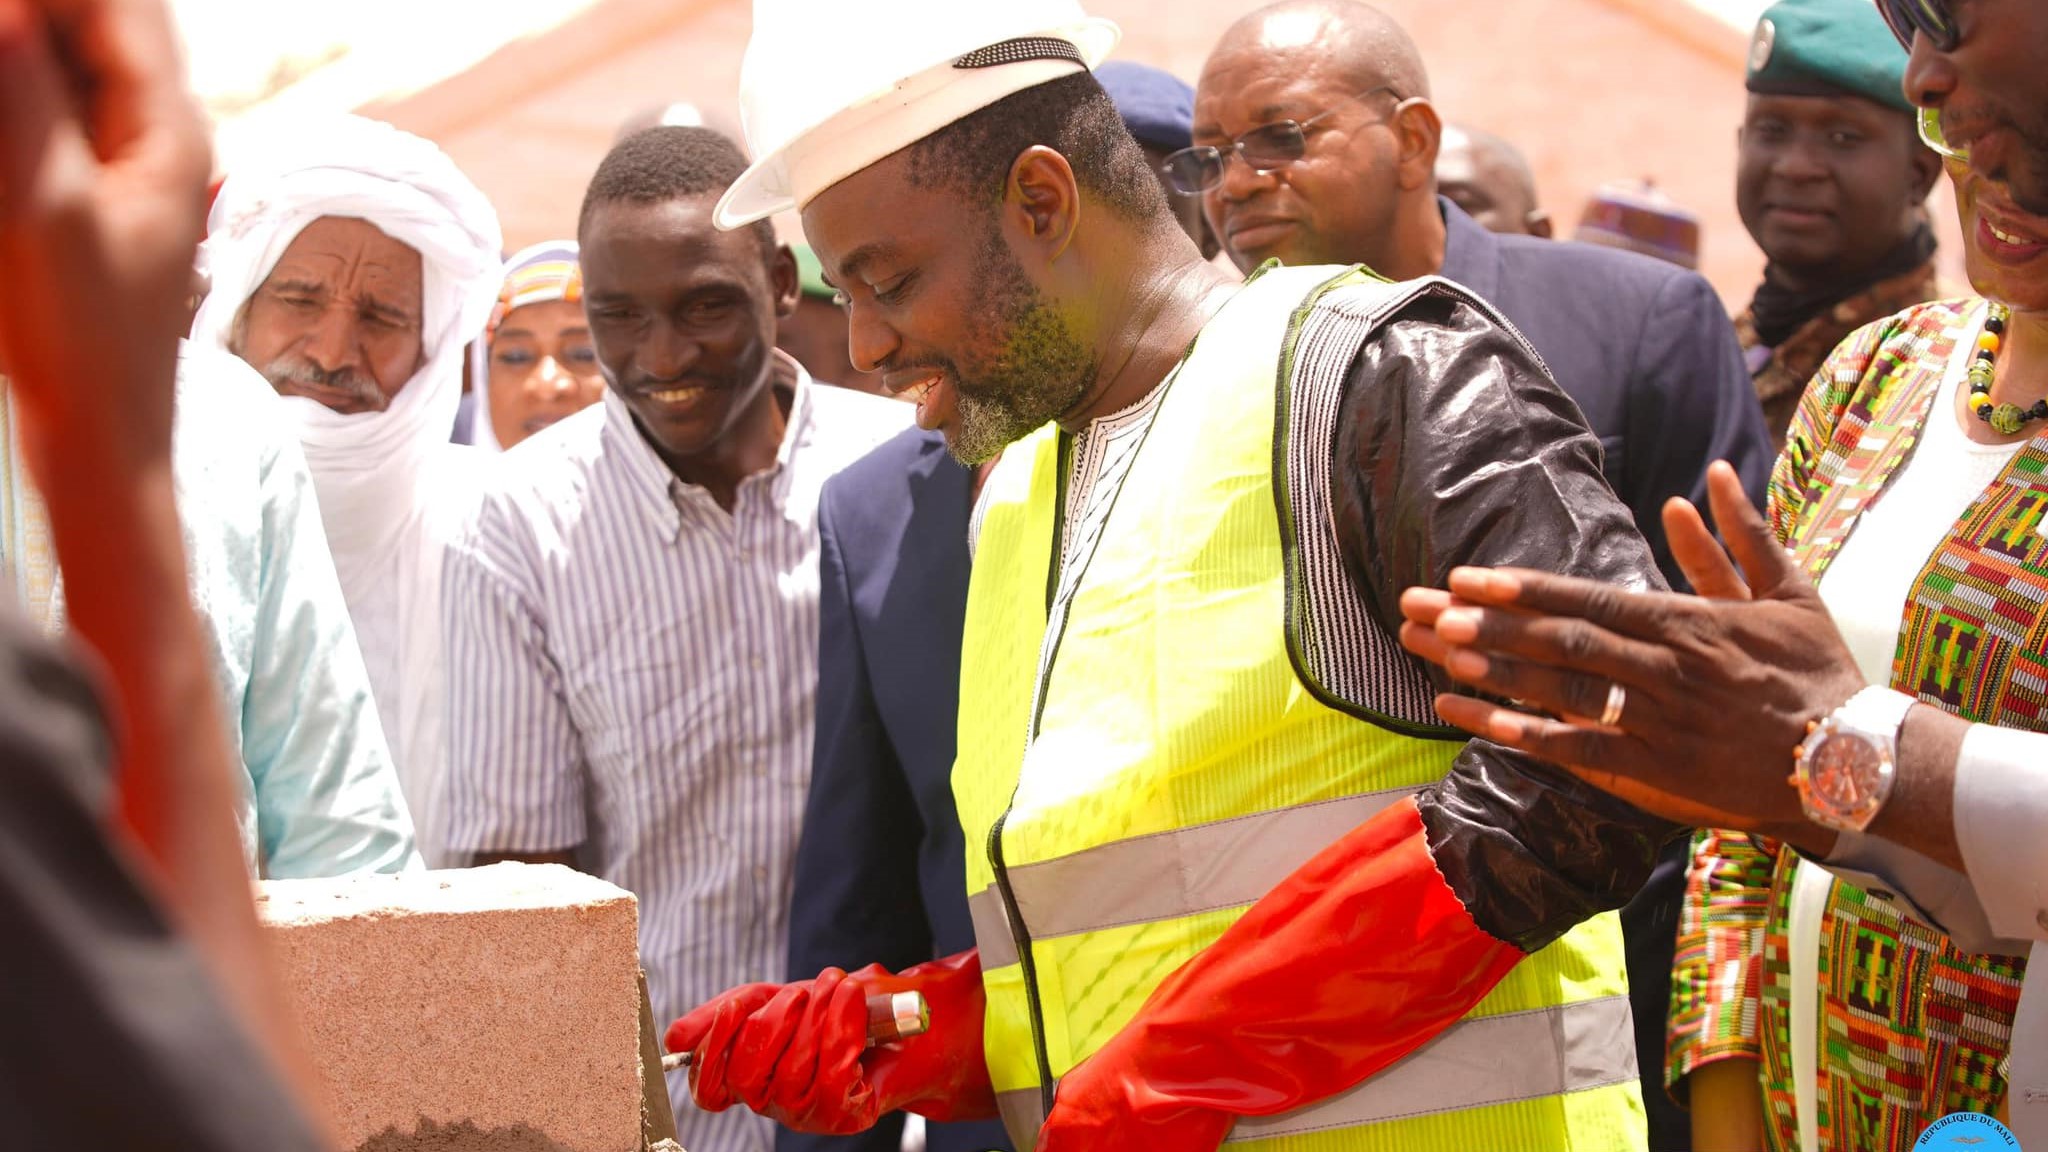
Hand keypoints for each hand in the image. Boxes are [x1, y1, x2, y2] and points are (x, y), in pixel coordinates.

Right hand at [0, 0, 209, 485]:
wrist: (104, 436)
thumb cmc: (88, 345)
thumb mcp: (46, 214)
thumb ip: (23, 106)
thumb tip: (7, 13)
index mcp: (167, 126)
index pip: (112, 4)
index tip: (5, 22)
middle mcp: (153, 130)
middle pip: (88, 24)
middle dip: (30, 25)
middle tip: (8, 79)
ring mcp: (119, 157)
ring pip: (63, 66)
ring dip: (21, 64)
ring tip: (20, 160)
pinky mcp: (85, 186)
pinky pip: (49, 113)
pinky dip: (19, 102)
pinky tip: (13, 149)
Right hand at [665, 950, 995, 1133]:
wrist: (906, 1015)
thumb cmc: (837, 1007)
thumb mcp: (772, 1000)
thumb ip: (724, 1016)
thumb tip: (676, 1039)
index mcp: (750, 1077)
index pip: (709, 1086)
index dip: (714, 1048)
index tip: (738, 1005)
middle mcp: (774, 1102)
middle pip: (745, 1076)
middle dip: (772, 1023)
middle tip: (800, 992)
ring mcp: (810, 1112)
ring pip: (789, 1073)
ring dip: (814, 1018)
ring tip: (835, 989)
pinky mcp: (845, 1113)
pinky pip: (830, 1074)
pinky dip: (841, 1027)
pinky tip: (851, 1002)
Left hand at [1396, 461, 1862, 849]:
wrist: (1855, 758)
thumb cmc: (1816, 672)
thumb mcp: (1787, 593)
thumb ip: (1739, 536)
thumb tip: (1708, 478)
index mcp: (1686, 623)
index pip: (1587, 599)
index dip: (1522, 590)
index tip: (1466, 577)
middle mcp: (1662, 668)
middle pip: (1557, 640)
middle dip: (1483, 623)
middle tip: (1418, 609)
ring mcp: (1656, 721)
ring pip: (1557, 691)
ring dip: (1489, 672)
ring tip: (1429, 654)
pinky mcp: (1656, 770)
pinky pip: (1574, 750)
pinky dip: (1517, 735)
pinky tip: (1469, 721)